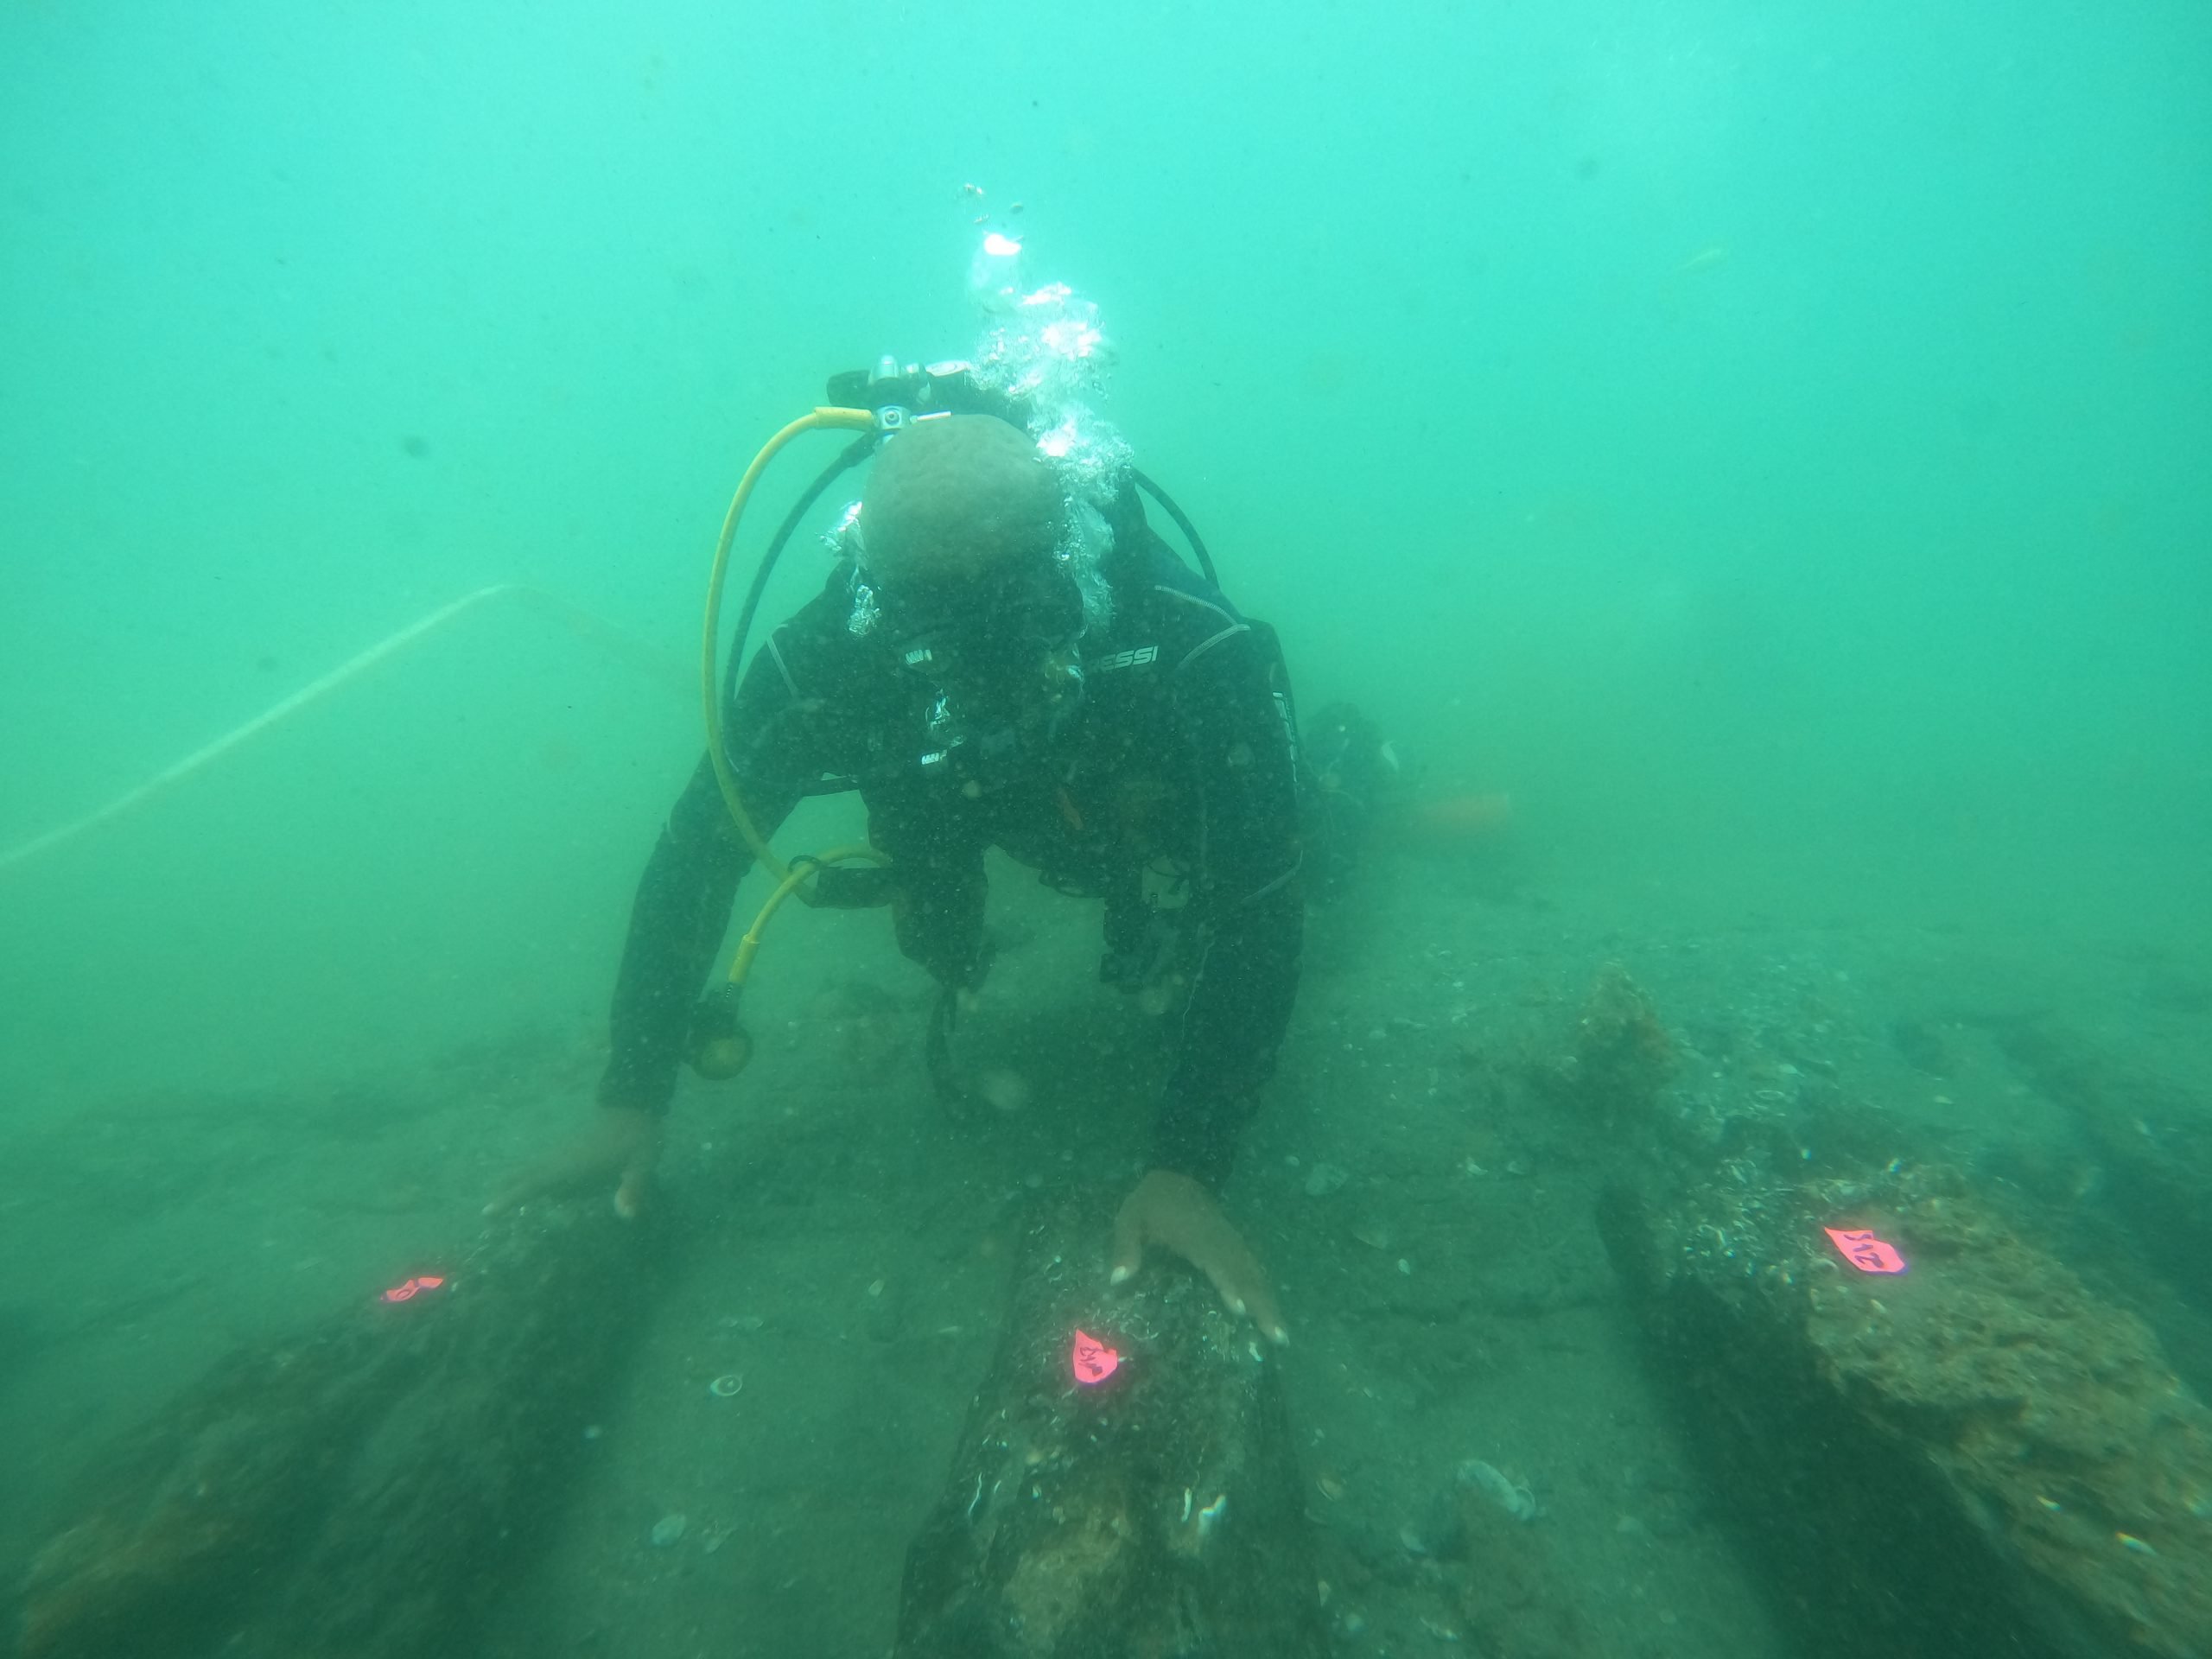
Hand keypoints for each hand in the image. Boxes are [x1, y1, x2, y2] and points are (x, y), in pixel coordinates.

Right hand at [485, 1106, 661, 1219]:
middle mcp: (562, 1158)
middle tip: (485, 1211)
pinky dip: (533, 1175)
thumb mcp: (642, 1163)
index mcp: (573, 1164)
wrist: (634, 1104)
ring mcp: (564, 1151)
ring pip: (534, 1169)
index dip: (512, 1198)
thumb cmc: (637, 1137)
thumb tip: (627, 1215)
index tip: (488, 1212)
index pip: (536, 1183)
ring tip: (497, 1198)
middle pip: (526, 1175)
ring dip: (517, 1182)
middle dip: (506, 1190)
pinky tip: (531, 1184)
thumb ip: (634, 1188)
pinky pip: (545, 1166)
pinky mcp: (570, 1148)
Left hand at [1109, 1169, 1287, 1344]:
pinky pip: (1253, 1267)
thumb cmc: (1149, 1203)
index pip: (1214, 1259)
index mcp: (1193, 1232)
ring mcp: (1229, 1241)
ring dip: (1268, 1301)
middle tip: (1276, 1337)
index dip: (1227, 1283)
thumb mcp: (1130, 1219)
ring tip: (1280, 1335)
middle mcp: (1218, 1239)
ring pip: (1254, 1271)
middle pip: (1244, 1271)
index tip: (1238, 1309)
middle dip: (1260, 1303)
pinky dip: (1264, 1290)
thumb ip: (1124, 1247)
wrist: (1174, 1179)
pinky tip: (1271, 1312)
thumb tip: (1117, 1280)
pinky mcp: (1234, 1245)